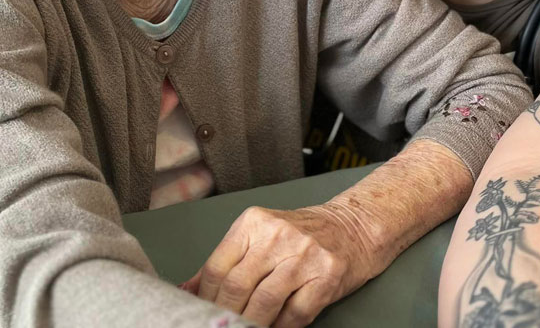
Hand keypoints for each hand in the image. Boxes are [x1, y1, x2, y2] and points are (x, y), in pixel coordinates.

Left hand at [182, 203, 375, 327]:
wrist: (354, 226)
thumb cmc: (301, 235)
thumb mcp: (259, 236)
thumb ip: (225, 262)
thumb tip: (186, 289)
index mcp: (254, 222)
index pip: (217, 268)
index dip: (206, 299)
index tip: (202, 315)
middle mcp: (278, 234)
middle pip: (236, 287)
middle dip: (225, 316)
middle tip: (222, 327)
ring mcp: (304, 255)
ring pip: (263, 304)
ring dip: (251, 326)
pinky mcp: (326, 276)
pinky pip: (294, 315)